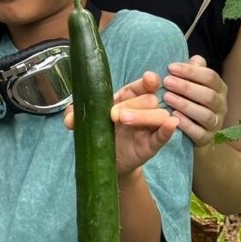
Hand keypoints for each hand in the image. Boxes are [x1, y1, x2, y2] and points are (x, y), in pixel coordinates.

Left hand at [64, 71, 178, 173]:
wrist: (104, 162)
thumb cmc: (100, 134)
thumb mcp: (87, 122)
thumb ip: (77, 116)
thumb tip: (70, 118)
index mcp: (129, 98)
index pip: (144, 85)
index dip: (149, 81)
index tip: (149, 79)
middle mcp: (142, 109)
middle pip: (149, 100)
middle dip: (133, 105)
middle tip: (114, 115)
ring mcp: (148, 128)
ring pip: (159, 115)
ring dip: (144, 115)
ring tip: (125, 121)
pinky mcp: (151, 145)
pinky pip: (163, 136)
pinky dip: (167, 130)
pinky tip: (170, 125)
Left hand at [162, 55, 227, 148]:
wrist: (194, 134)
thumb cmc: (191, 102)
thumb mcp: (193, 84)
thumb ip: (194, 71)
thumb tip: (195, 59)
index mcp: (219, 89)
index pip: (210, 77)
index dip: (190, 71)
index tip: (170, 67)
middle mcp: (221, 106)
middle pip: (209, 96)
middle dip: (186, 87)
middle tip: (166, 82)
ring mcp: (216, 124)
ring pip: (205, 115)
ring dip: (185, 105)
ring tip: (167, 98)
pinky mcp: (207, 139)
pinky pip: (199, 133)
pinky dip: (186, 124)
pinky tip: (173, 116)